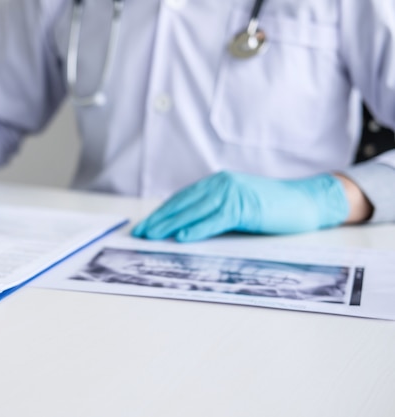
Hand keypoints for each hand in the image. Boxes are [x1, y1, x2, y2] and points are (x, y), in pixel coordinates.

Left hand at [131, 171, 349, 241]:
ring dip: (170, 224)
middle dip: (158, 219)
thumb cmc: (271, 208)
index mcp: (217, 183)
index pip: (181, 199)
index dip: (161, 212)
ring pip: (194, 210)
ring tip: (151, 236)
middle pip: (182, 203)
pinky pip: (215, 219)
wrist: (306, 202)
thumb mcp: (236, 206)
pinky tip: (181, 238)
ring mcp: (233, 193)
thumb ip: (213, 211)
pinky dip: (197, 228)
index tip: (144, 225)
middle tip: (139, 233)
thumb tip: (184, 228)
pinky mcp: (245, 206)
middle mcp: (221, 184)